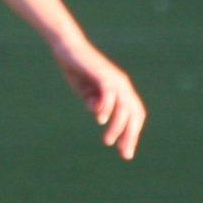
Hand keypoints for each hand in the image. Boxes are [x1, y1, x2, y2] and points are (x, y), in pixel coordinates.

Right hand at [50, 38, 145, 160]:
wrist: (68, 49)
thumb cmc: (76, 69)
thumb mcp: (86, 92)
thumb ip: (95, 104)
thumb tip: (101, 117)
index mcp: (121, 90)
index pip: (134, 115)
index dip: (131, 134)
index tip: (124, 151)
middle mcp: (123, 86)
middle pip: (134, 114)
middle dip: (130, 135)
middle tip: (124, 153)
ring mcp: (115, 80)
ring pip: (123, 108)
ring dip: (117, 127)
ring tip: (108, 141)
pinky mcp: (104, 76)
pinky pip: (110, 96)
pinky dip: (107, 108)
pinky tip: (100, 120)